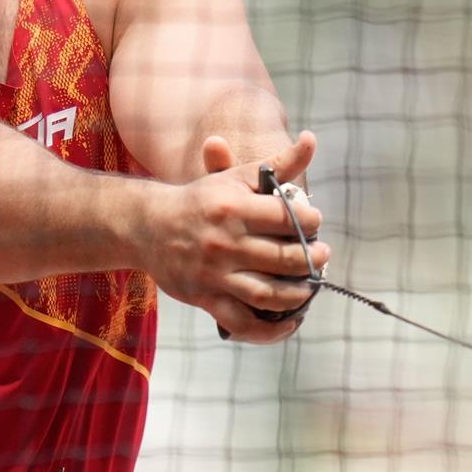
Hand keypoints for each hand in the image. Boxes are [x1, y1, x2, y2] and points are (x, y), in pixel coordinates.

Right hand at [141, 131, 328, 343]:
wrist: (149, 226)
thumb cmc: (202, 200)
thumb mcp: (236, 178)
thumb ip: (278, 164)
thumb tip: (311, 139)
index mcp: (234, 208)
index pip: (288, 217)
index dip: (311, 220)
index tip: (316, 221)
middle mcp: (225, 242)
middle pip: (285, 259)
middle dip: (313, 260)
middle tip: (322, 256)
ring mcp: (215, 274)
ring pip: (270, 295)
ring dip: (299, 294)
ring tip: (310, 286)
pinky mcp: (206, 298)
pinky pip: (243, 323)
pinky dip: (270, 331)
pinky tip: (290, 323)